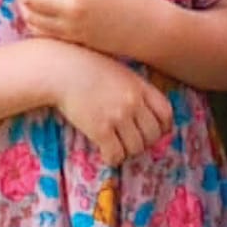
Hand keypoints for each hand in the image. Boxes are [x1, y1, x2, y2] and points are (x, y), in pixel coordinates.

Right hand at [42, 42, 175, 164]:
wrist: (60, 69)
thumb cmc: (87, 67)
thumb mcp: (119, 72)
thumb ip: (134, 89)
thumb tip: (144, 111)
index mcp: (140, 86)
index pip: (166, 114)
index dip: (162, 127)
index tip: (153, 132)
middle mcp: (133, 102)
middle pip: (153, 135)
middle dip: (144, 142)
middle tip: (131, 142)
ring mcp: (118, 116)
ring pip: (136, 148)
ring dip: (128, 151)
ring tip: (117, 146)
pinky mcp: (100, 129)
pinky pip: (116, 155)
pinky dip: (113, 158)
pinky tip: (105, 152)